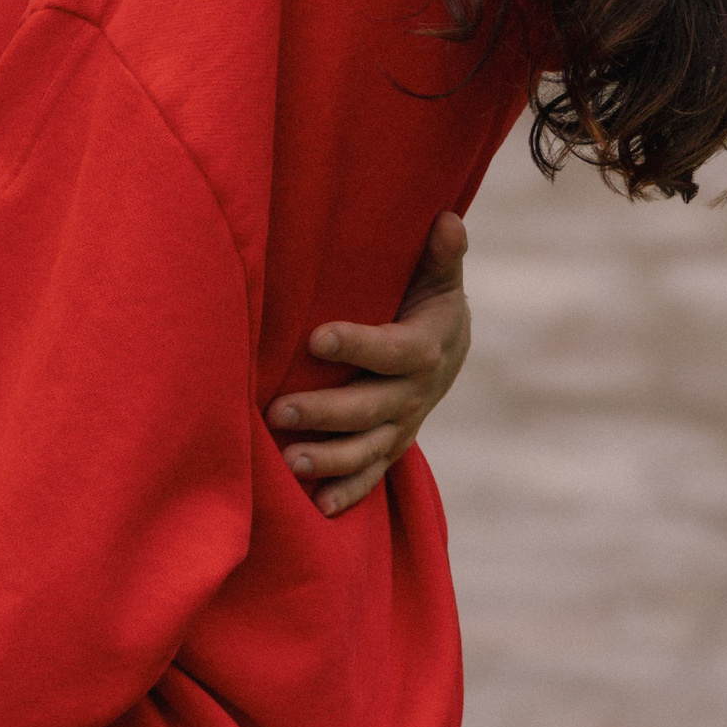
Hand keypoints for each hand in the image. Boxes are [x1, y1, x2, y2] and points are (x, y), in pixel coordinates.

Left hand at [269, 213, 470, 517]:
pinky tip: (317, 506)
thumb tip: (446, 219)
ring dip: (329, 459)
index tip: (315, 337)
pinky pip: (371, 475)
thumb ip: (441, 255)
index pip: (392, 350)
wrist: (449, 351)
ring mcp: (402, 426)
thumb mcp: (439, 279)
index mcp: (426, 348)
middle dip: (325, 411)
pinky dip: (347, 492)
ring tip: (288, 460)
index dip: (357, 345)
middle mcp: (415, 394)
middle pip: (371, 408)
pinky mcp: (390, 446)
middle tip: (277, 409)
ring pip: (367, 449)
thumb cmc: (428, 303)